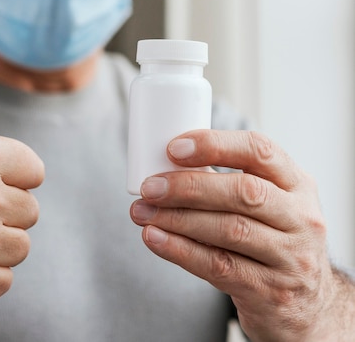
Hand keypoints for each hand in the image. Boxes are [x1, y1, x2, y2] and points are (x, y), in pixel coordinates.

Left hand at [129, 130, 351, 340]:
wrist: (308, 305)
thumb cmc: (273, 239)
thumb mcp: (270, 204)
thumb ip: (228, 183)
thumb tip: (164, 166)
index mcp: (297, 184)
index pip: (260, 151)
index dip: (214, 144)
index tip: (173, 148)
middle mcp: (301, 218)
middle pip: (243, 192)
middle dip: (189, 186)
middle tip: (150, 187)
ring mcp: (291, 257)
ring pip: (229, 230)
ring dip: (176, 219)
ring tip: (142, 212)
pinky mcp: (271, 291)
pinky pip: (218, 265)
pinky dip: (180, 250)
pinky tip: (153, 238)